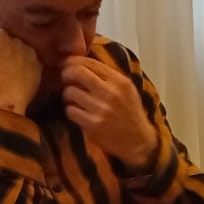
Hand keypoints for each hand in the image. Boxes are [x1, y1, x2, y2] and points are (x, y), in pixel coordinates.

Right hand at [0, 25, 41, 115]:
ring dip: (16, 56)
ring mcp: (19, 44)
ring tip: (11, 73)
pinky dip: (27, 65)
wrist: (1, 100)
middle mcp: (2, 34)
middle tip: (0, 64)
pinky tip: (21, 77)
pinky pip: (30, 58)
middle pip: (3, 37)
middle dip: (2, 47)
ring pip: (18, 47)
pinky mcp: (33, 55)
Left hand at [61, 55, 158, 170]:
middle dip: (66, 73)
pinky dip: (70, 110)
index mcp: (120, 82)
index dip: (74, 61)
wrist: (138, 142)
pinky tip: (77, 112)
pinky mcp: (93, 125)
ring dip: (67, 94)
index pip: (91, 63)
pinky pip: (70, 110)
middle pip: (77, 73)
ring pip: (70, 92)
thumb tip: (83, 63)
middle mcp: (111, 93)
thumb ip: (109, 76)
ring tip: (73, 99)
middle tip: (65, 78)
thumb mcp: (127, 90)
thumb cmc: (130, 114)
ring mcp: (101, 109)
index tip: (67, 64)